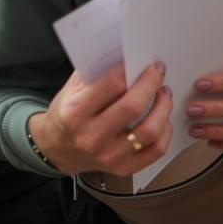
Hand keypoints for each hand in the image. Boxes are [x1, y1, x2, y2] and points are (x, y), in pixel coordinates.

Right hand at [29, 63, 173, 175]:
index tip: (143, 62)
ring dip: (163, 108)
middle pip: (133, 107)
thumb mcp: (70, 91)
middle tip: (158, 72)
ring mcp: (109, 156)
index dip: (130, 70)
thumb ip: (94, 74)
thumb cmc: (67, 114)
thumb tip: (124, 55)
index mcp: (74, 113)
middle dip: (151, 85)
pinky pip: (156, 150)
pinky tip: (163, 119)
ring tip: (164, 94)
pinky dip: (165, 131)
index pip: (110, 86)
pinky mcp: (124, 168)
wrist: (57, 150)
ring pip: (149, 131)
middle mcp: (91, 137)